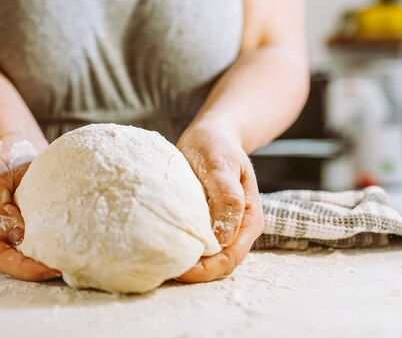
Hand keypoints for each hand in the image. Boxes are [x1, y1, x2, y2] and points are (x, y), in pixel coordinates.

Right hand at [0, 136, 60, 280]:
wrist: (17, 146)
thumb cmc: (2, 159)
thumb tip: (15, 235)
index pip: (0, 258)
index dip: (23, 268)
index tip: (50, 268)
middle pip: (16, 266)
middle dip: (39, 271)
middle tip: (68, 268)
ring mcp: (15, 234)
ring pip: (30, 258)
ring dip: (50, 262)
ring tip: (73, 261)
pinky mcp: (33, 227)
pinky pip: (43, 244)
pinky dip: (57, 247)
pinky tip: (74, 246)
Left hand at [175, 120, 263, 281]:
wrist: (211, 135)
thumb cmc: (217, 145)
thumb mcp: (221, 164)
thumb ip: (227, 196)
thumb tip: (224, 236)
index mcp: (249, 220)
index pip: (230, 258)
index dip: (205, 270)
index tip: (178, 268)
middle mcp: (237, 229)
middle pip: (217, 265)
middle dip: (193, 272)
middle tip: (160, 268)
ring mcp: (221, 227)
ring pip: (205, 258)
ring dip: (185, 262)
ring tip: (158, 259)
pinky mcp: (204, 221)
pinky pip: (194, 242)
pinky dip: (180, 248)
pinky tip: (161, 245)